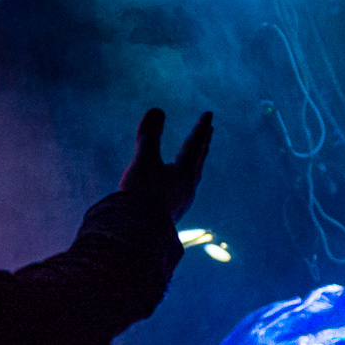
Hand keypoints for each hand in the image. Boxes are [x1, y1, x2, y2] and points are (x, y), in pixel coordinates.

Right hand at [120, 108, 212, 223]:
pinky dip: (181, 182)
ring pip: (191, 179)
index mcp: (184, 173)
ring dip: (194, 165)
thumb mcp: (143, 161)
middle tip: (208, 134)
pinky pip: (181, 193)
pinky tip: (175, 190)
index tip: (209, 114)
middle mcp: (187, 189)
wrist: (136, 234)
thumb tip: (157, 110)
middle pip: (197, 162)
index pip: (194, 145)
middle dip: (202, 146)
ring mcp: (180, 204)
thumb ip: (149, 136)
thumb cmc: (141, 195)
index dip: (200, 128)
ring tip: (193, 161)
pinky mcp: (170, 216)